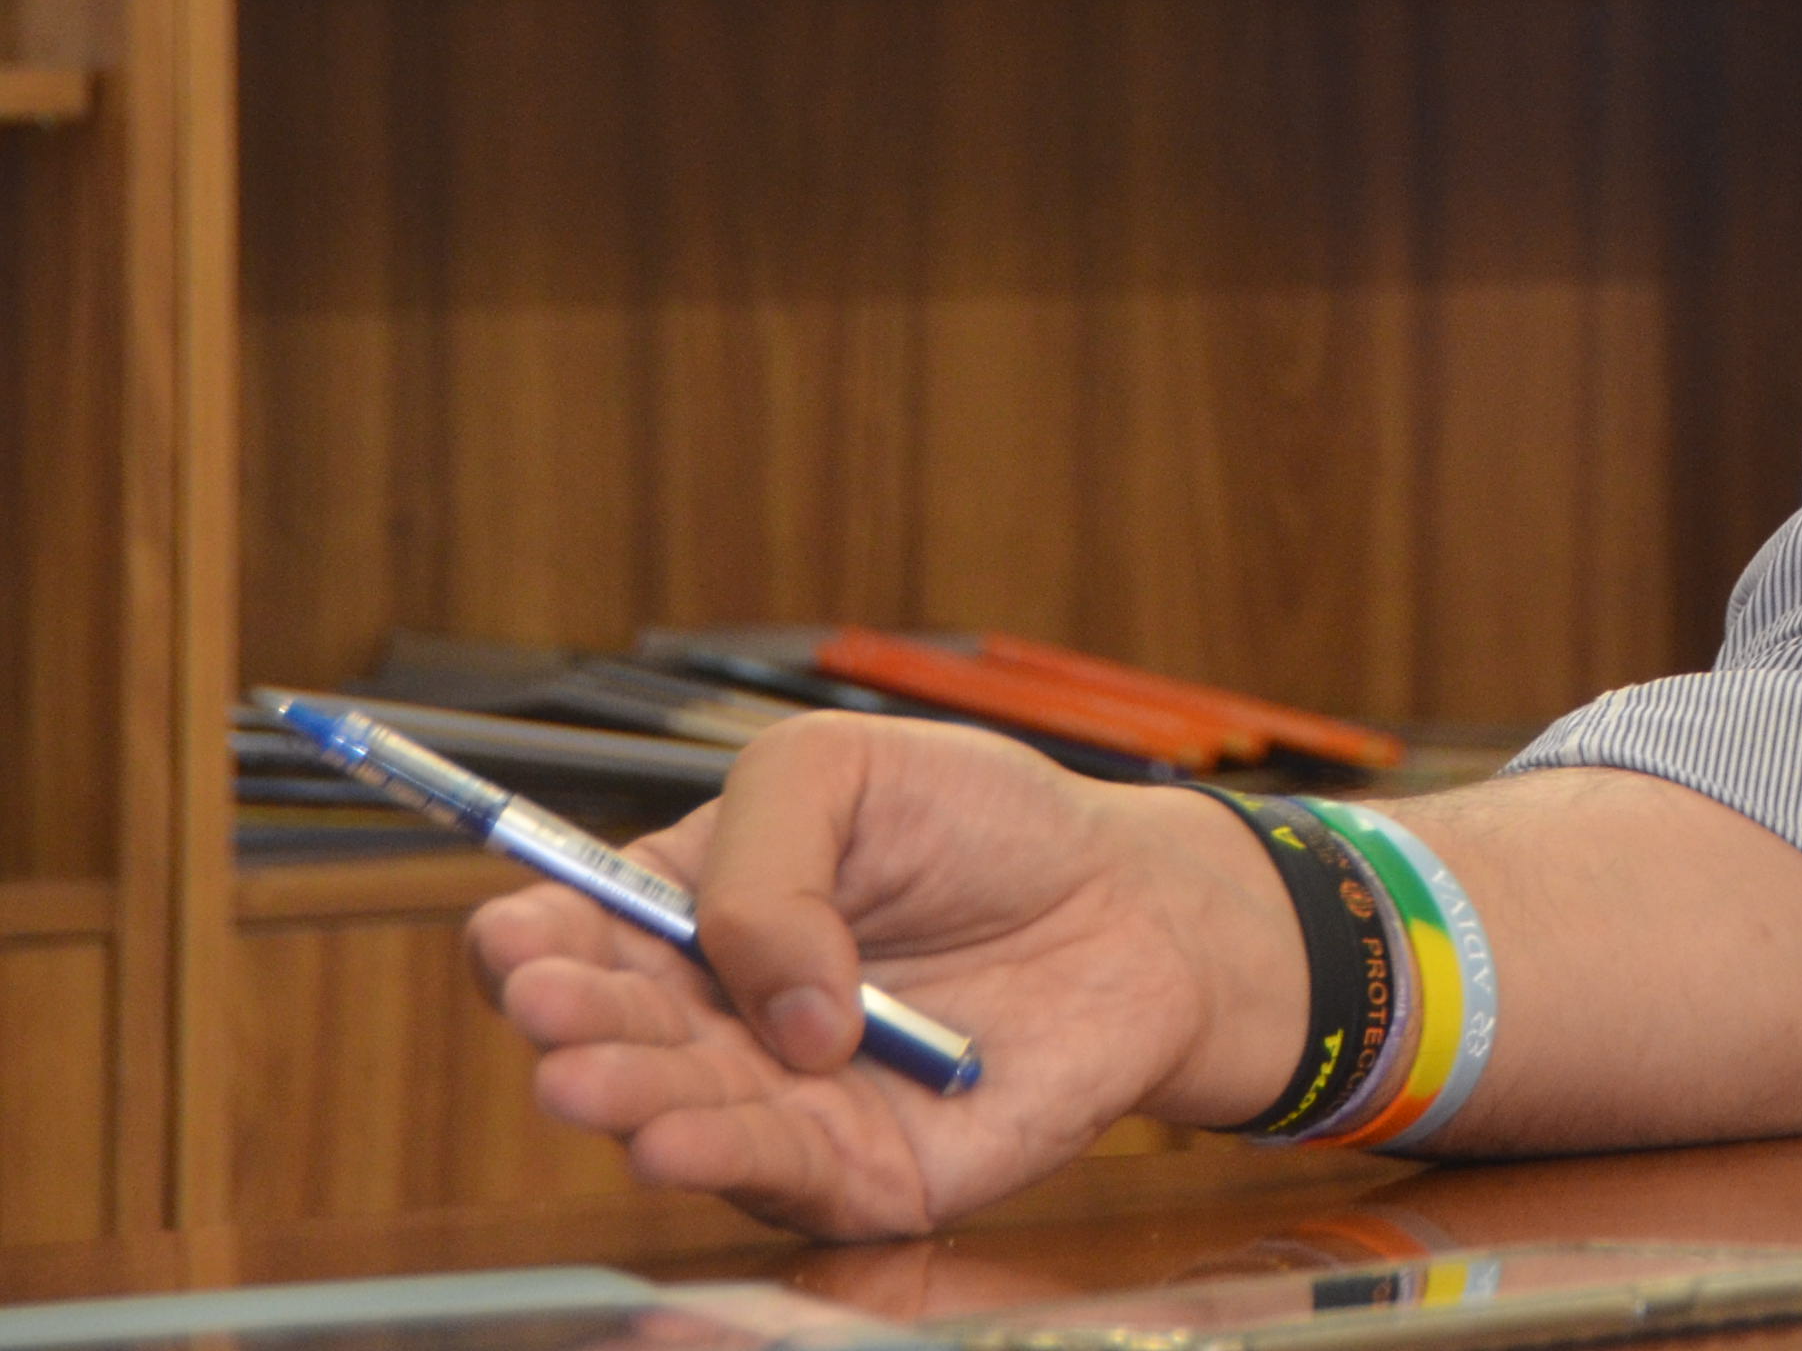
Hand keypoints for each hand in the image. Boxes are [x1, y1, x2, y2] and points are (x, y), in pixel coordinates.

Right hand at [466, 712, 1300, 1236]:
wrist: (1133, 903)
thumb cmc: (986, 827)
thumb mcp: (853, 771)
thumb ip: (772, 856)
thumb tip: (770, 996)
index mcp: (689, 916)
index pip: (573, 941)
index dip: (532, 945)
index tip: (521, 941)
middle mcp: (715, 1024)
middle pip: (610, 1037)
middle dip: (575, 1027)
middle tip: (553, 1015)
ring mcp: (778, 1105)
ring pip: (675, 1115)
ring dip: (627, 1103)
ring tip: (587, 1085)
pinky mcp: (857, 1174)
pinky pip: (778, 1177)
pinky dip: (721, 1161)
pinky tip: (670, 1142)